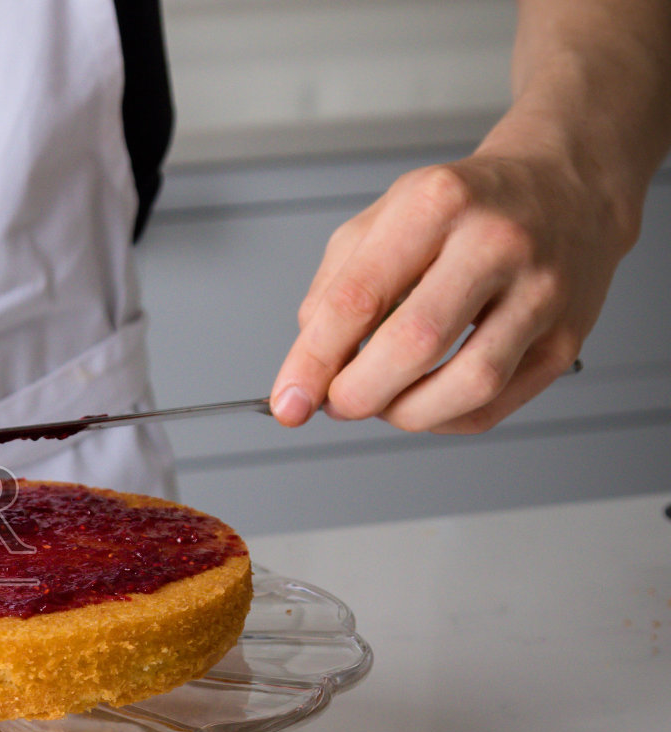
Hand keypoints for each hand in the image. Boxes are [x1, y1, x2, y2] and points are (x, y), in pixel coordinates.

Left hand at [269, 150, 634, 432]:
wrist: (567, 187)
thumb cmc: (466, 207)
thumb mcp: (383, 218)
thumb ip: (334, 288)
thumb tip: (310, 368)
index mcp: (436, 204)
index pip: (358, 297)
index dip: (313, 360)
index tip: (288, 400)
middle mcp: (495, 243)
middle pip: (414, 345)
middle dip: (357, 393)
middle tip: (336, 402)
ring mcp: (541, 292)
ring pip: (467, 385)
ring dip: (405, 413)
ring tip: (381, 402)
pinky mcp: (567, 337)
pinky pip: (496, 405)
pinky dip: (445, 420)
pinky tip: (425, 400)